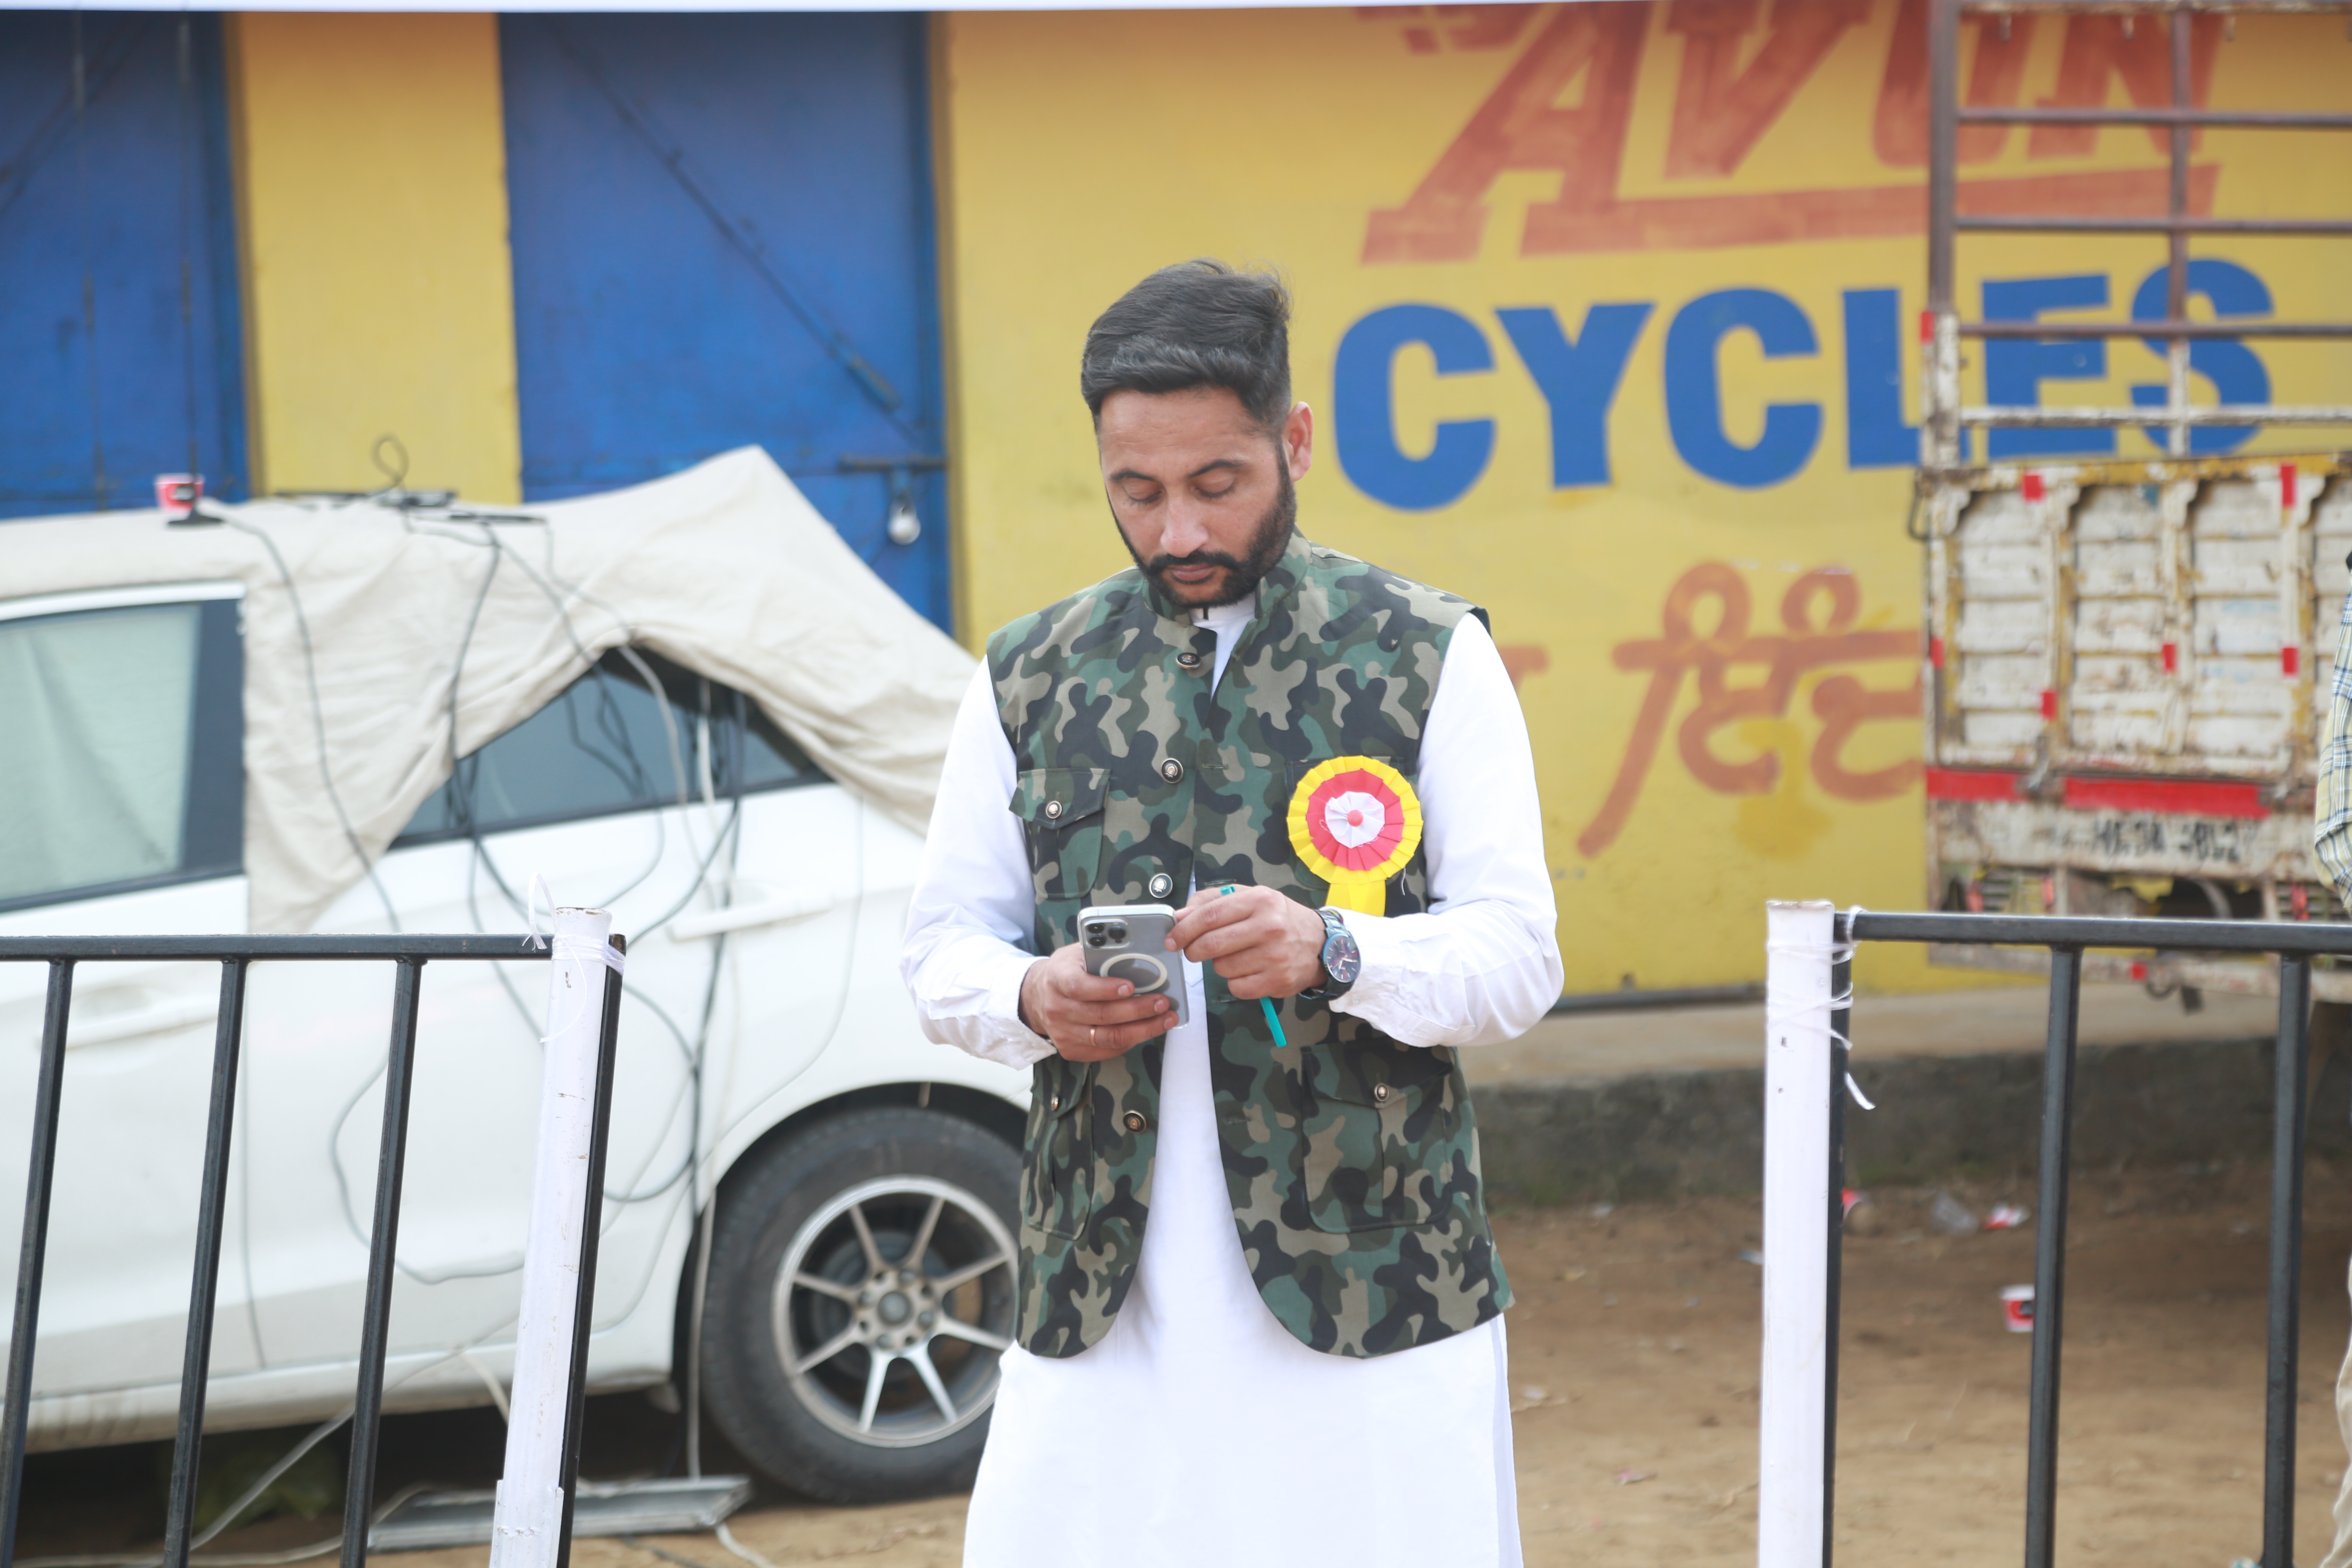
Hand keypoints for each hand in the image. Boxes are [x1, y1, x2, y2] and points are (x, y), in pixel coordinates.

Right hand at [1019, 942, 1176, 1060]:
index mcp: (1057, 978)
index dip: (1105, 988)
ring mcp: (1062, 1033)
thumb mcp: (1077, 954)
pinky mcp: (1070, 1050)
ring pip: (1108, 1037)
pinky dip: (1130, 1041)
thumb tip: (1138, 954)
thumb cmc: (1066, 971)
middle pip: (1101, 1015)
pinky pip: (1106, 1050)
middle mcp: (1057, 1008)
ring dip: (1142, 1030)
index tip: (1131, 986)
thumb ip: (1100, 953)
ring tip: (1165, 1019)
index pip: (1079, 986)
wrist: (1037, 996)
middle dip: (1138, 1009)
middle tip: (1163, 1002)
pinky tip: (1146, 1030)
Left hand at [1164, 884, 1325, 1000]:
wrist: (1319, 943)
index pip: (1209, 915)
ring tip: (1235, 956)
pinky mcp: (1278, 981)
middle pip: (1211, 944)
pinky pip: (1236, 987)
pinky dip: (1235, 982)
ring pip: (1222, 968)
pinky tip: (1248, 971)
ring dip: (1219, 965)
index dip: (1184, 929)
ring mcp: (1275, 956)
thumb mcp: (1250, 897)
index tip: (1172, 939)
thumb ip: (1212, 902)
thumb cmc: (1277, 918)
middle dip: (1192, 951)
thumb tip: (1179, 917)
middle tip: (1192, 952)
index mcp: (1259, 900)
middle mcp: (1270, 927)